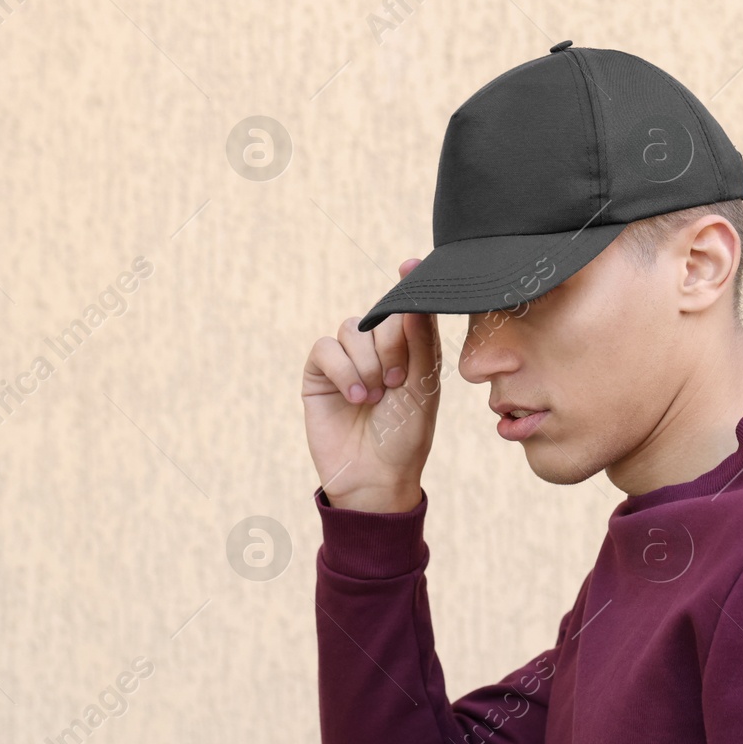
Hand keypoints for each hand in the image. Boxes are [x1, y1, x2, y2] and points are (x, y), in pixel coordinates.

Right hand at [302, 257, 441, 512]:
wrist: (375, 479)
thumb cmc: (406, 437)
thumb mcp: (422, 388)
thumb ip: (421, 342)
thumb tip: (414, 300)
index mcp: (410, 349)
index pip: (407, 309)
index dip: (408, 286)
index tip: (409, 264)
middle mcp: (378, 350)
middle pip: (378, 316)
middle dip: (389, 347)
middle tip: (396, 382)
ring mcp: (347, 360)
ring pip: (350, 329)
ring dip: (366, 364)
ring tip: (375, 397)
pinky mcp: (319, 374)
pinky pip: (326, 348)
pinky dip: (343, 370)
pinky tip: (356, 397)